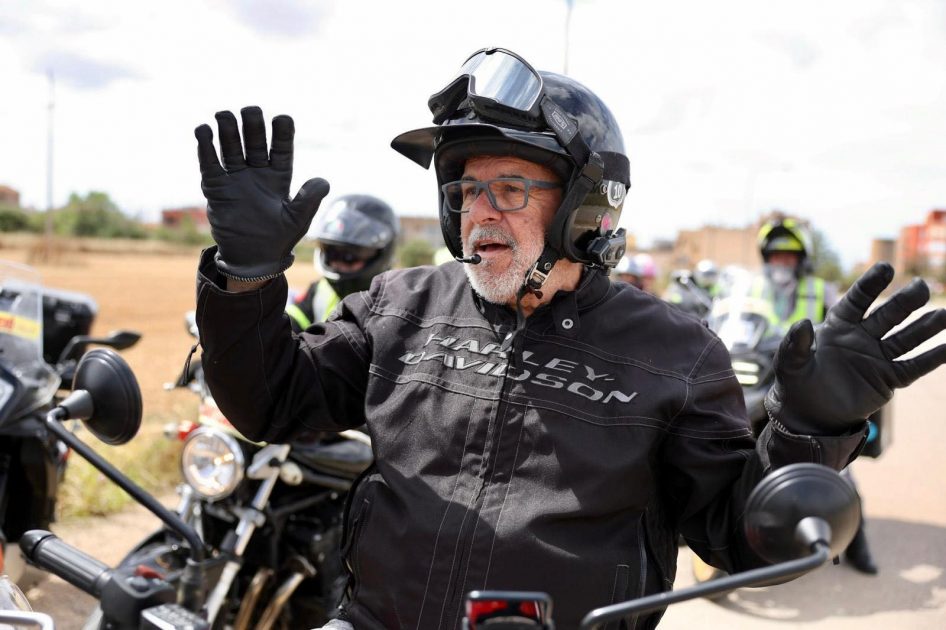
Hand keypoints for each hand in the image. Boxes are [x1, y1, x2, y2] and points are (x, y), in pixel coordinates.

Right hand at [195, 106, 329, 281]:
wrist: (252, 258)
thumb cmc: (279, 239)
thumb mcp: (297, 220)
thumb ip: (309, 200)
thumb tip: (323, 182)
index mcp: (280, 176)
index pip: (282, 149)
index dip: (282, 133)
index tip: (282, 118)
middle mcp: (258, 172)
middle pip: (255, 142)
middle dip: (253, 125)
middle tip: (250, 110)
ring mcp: (236, 177)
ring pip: (232, 147)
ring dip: (228, 131)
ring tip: (224, 115)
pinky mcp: (216, 186)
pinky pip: (210, 163)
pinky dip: (205, 147)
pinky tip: (203, 131)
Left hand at [765, 262, 945, 434]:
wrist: (810, 414)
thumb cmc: (797, 382)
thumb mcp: (790, 363)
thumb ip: (795, 344)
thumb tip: (803, 323)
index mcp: (838, 326)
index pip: (858, 300)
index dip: (871, 284)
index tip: (886, 268)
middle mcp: (862, 336)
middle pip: (888, 315)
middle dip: (904, 301)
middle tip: (920, 286)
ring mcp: (877, 356)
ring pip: (906, 337)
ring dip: (926, 326)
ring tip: (945, 314)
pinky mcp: (888, 378)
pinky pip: (913, 366)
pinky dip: (932, 358)